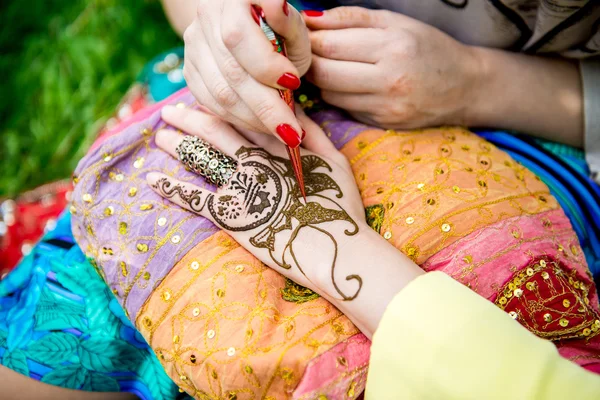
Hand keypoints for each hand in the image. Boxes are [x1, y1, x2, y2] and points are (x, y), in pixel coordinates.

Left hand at [148, 105, 423, 336]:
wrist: (331, 246)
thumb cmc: (339, 206)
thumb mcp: (335, 163)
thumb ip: (314, 134)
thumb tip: (295, 109)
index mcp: (277, 146)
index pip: (242, 119)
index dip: (220, 107)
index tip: (202, 100)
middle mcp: (253, 161)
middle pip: (215, 134)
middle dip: (190, 120)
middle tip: (169, 112)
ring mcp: (238, 187)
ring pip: (201, 159)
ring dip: (178, 146)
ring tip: (159, 137)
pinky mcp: (228, 215)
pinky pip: (193, 198)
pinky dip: (172, 188)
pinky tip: (152, 179)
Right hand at [182, 0, 310, 144]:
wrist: (247, 21)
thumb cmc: (280, 25)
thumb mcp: (293, 23)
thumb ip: (292, 27)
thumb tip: (280, 13)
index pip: (238, 37)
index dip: (266, 65)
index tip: (294, 83)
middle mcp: (205, 19)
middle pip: (230, 72)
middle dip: (266, 108)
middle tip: (293, 132)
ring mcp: (193, 45)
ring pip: (218, 93)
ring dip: (253, 119)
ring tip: (281, 131)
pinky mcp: (190, 69)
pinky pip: (209, 103)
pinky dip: (237, 119)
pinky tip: (260, 125)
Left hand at [304, 7, 480, 128]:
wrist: (464, 86)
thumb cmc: (427, 47)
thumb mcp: (394, 22)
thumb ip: (349, 18)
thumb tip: (308, 18)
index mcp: (393, 46)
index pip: (330, 46)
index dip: (308, 41)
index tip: (302, 37)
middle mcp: (389, 80)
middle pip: (324, 74)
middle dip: (307, 63)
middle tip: (305, 54)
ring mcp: (386, 107)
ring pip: (331, 95)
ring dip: (321, 81)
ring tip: (329, 66)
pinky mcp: (383, 124)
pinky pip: (346, 109)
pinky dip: (339, 96)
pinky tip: (347, 84)